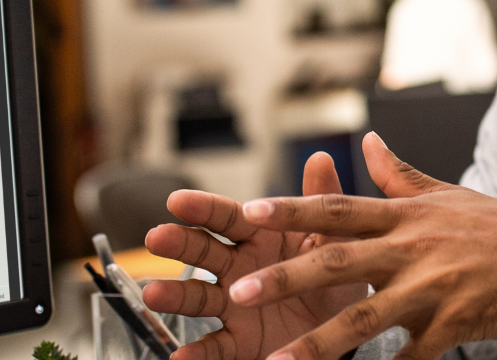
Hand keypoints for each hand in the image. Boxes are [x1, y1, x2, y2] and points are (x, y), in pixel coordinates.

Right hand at [142, 153, 370, 359]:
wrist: (342, 326)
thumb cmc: (331, 274)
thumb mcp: (333, 238)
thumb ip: (322, 204)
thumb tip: (321, 157)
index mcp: (259, 235)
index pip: (227, 217)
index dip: (203, 208)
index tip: (177, 200)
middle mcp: (239, 267)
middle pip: (204, 252)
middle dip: (179, 244)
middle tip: (155, 238)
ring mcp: (235, 304)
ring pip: (200, 297)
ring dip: (175, 295)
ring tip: (153, 294)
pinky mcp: (240, 341)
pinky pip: (216, 346)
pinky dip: (198, 352)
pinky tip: (179, 355)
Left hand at [229, 132, 496, 359]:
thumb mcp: (447, 194)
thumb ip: (399, 176)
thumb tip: (369, 139)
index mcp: (406, 216)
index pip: (339, 208)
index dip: (293, 209)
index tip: (249, 211)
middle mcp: (413, 248)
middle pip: (339, 262)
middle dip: (286, 277)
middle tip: (241, 292)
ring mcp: (433, 289)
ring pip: (365, 318)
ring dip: (319, 343)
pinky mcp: (453, 325)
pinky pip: (411, 356)